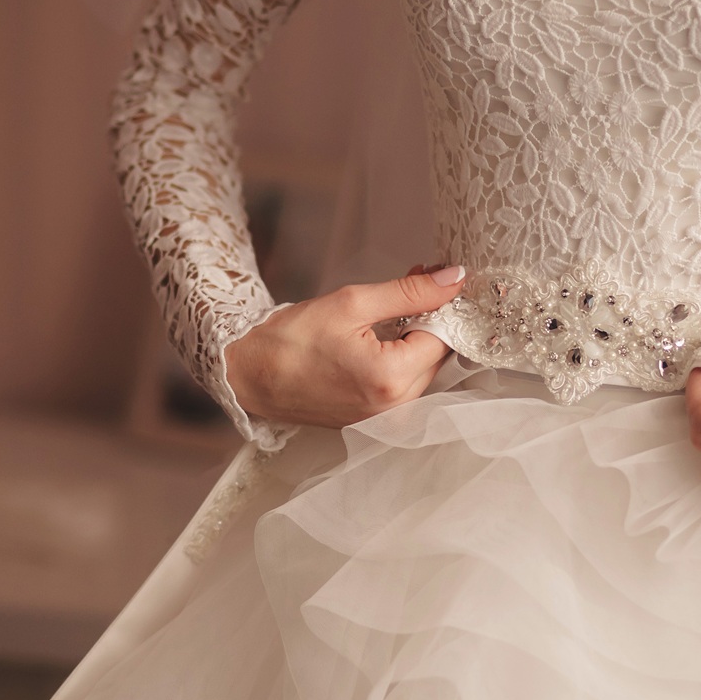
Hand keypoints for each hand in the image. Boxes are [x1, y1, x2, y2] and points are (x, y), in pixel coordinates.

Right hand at [224, 265, 464, 428]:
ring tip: (390, 312)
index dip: (440, 304)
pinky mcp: (372, 421)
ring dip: (416, 339)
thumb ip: (408, 292)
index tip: (427, 278)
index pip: (443, 337)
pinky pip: (404, 387)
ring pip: (424, 372)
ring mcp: (383, 420)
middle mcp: (393, 408)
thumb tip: (451, 278)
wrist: (249, 373)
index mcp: (390, 379)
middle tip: (411, 284)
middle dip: (429, 320)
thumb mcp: (352, 303)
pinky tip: (380, 337)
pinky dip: (400, 359)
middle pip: (437, 357)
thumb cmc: (291, 339)